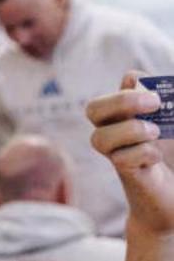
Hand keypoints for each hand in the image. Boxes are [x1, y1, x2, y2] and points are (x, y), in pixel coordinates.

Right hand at [87, 74, 173, 234]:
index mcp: (133, 115)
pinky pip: (120, 160)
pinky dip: (142, 153)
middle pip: (94, 109)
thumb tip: (163, 95)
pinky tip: (156, 158)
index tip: (160, 94)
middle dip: (121, 101)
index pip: (123, 86)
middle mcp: (119, 134)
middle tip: (154, 103)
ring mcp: (119, 155)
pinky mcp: (128, 176)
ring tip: (156, 134)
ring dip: (129, 130)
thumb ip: (172, 108)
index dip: (132, 84)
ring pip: (99, 138)